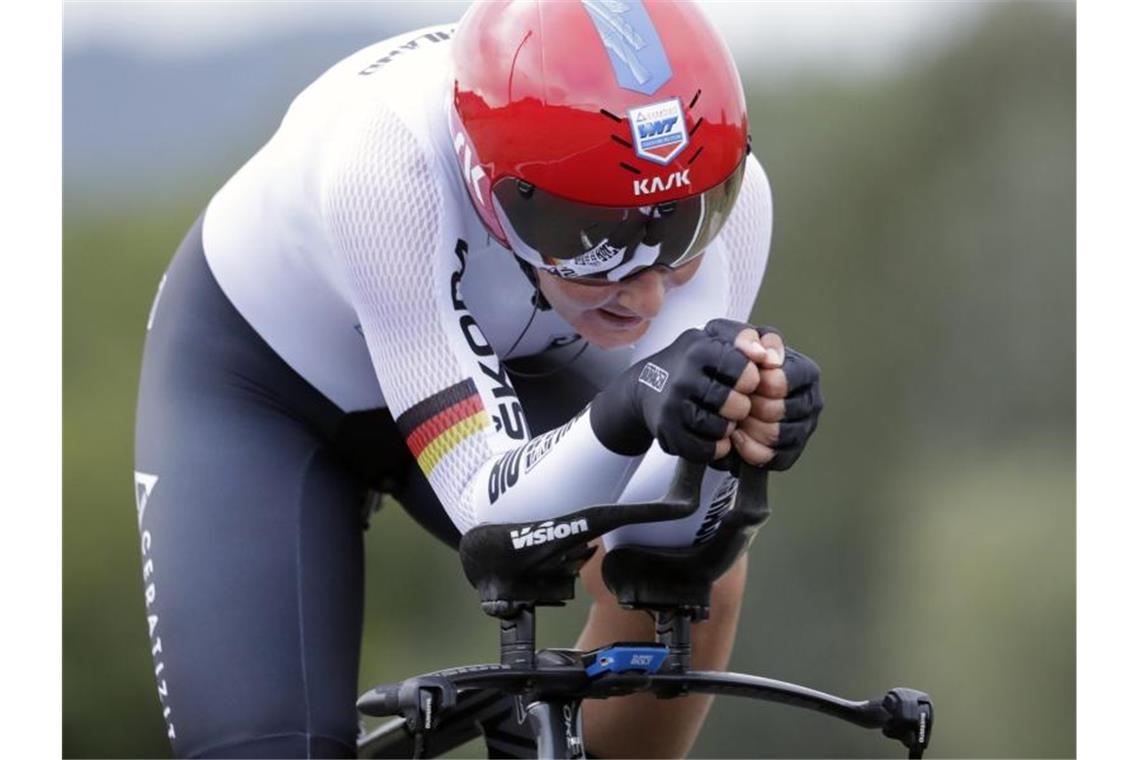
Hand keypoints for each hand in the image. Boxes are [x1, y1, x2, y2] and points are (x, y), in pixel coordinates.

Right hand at [590, 320, 758, 461]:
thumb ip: (750, 339)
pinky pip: (706, 449)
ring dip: (728, 427)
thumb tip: (771, 358)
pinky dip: (715, 445)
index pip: (747, 374)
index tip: (742, 381)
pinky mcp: (668, 432)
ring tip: (721, 417)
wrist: (646, 386)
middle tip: (732, 402)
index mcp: (700, 349)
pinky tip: (712, 433)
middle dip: (741, 407)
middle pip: (738, 406)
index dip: (751, 381)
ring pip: (723, 429)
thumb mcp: (717, 337)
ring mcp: (673, 406)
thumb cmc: (690, 362)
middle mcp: (684, 377)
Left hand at [728, 327, 822, 469]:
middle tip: (735, 401)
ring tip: (734, 418)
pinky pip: (774, 458)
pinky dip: (751, 450)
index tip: (741, 381)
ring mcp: (804, 428)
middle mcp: (811, 400)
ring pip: (777, 436)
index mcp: (804, 371)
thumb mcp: (736, 339)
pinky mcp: (792, 451)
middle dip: (749, 407)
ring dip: (749, 428)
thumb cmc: (734, 361)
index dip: (755, 384)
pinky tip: (737, 437)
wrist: (723, 388)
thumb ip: (748, 339)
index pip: (780, 383)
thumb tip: (765, 357)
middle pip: (778, 411)